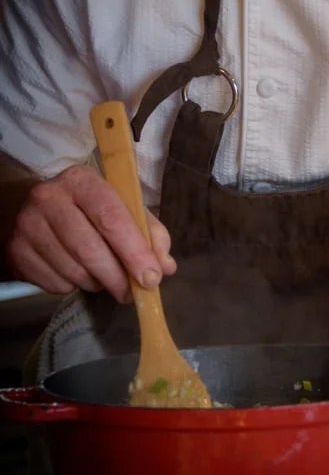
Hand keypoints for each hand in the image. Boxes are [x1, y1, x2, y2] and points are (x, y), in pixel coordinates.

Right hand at [7, 164, 175, 300]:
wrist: (38, 212)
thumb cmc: (88, 209)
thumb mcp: (122, 208)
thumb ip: (148, 233)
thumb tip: (165, 266)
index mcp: (81, 180)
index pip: (112, 218)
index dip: (134, 251)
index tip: (152, 278)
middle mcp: (49, 198)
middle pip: (90, 249)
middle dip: (118, 278)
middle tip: (132, 293)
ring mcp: (27, 225)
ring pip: (73, 271)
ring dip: (97, 283)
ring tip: (104, 277)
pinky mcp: (16, 251)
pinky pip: (55, 284)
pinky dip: (73, 286)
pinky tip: (77, 273)